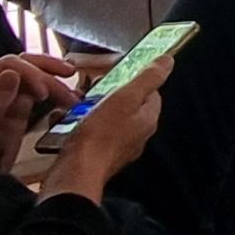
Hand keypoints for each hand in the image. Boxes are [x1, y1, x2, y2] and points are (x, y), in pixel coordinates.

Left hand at [0, 53, 79, 174]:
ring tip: (75, 94)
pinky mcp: (14, 105)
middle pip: (22, 65)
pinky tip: (70, 95)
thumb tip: (12, 73)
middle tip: (70, 94)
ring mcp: (1, 96)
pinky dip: (55, 88)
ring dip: (56, 78)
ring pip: (32, 73)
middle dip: (49, 76)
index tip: (46, 94)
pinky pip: (36, 88)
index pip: (7, 66)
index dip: (30, 74)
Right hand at [41, 57, 171, 204]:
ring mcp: (119, 147)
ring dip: (92, 109)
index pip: (151, 92)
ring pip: (108, 119)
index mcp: (148, 119)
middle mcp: (138, 135)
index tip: (117, 74)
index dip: (135, 80)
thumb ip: (147, 78)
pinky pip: (93, 134)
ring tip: (76, 106)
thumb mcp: (125, 98)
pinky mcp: (99, 156)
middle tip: (92, 90)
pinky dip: (81, 125)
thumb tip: (167, 60)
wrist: (75, 173)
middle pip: (128, 105)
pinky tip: (66, 123)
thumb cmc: (100, 135)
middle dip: (110, 95)